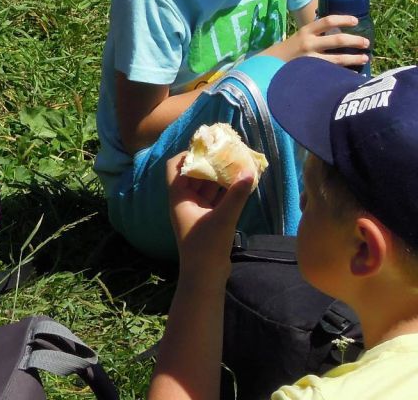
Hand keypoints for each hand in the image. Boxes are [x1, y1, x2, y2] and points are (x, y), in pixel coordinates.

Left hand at [166, 152, 253, 275]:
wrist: (205, 276)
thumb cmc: (206, 246)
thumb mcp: (223, 218)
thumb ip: (236, 195)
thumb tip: (249, 171)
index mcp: (178, 197)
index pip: (175, 166)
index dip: (189, 155)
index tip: (208, 147)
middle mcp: (184, 200)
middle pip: (193, 174)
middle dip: (209, 164)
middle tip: (228, 152)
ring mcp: (195, 210)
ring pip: (206, 186)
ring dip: (219, 176)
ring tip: (237, 164)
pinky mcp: (207, 219)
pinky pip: (214, 198)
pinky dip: (225, 190)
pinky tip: (240, 184)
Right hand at [264, 15, 369, 66]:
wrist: (270, 64)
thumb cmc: (290, 50)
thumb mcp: (300, 37)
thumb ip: (316, 34)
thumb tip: (341, 31)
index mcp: (305, 31)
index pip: (327, 21)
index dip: (344, 20)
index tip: (356, 21)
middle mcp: (308, 43)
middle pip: (338, 40)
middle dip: (355, 41)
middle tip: (366, 42)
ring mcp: (310, 59)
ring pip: (338, 59)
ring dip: (354, 58)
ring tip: (365, 58)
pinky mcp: (311, 72)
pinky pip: (332, 71)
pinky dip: (344, 72)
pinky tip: (352, 75)